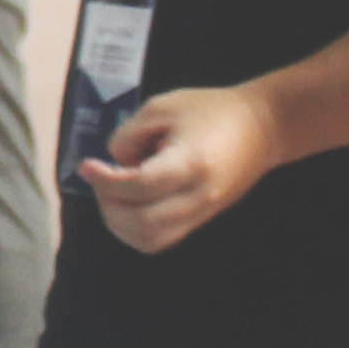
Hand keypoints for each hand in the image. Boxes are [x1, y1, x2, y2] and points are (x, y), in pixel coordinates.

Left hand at [76, 85, 283, 255]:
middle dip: (109, 204)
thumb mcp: (163, 107)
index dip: (105, 180)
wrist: (261, 127)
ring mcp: (202, 213)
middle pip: (141, 223)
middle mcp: (198, 196)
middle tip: (101, 180)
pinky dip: (135, 230)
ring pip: (150, 241)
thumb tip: (113, 163)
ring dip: (120, 224)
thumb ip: (130, 135)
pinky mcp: (201, 220)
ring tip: (114, 194)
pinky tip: (129, 205)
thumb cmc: (211, 110)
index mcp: (190, 162)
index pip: (139, 186)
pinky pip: (161, 240)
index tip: (87, 166)